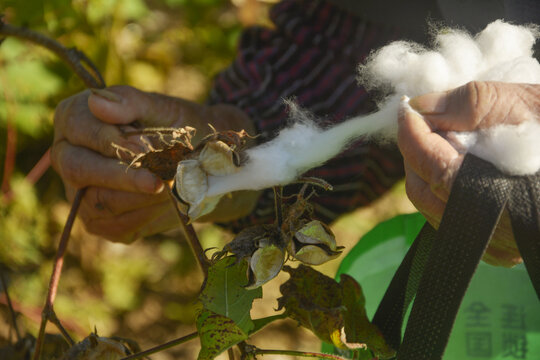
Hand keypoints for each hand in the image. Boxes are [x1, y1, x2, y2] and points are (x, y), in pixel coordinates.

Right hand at [51, 85, 257, 242]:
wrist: (199, 160)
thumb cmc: (174, 126)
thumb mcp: (160, 108)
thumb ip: (130, 103)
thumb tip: (97, 102)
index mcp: (75, 119)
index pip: (78, 128)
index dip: (109, 139)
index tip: (144, 148)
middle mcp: (68, 156)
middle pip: (78, 168)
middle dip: (122, 176)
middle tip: (158, 182)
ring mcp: (79, 191)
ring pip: (98, 201)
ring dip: (141, 197)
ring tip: (173, 187)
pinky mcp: (99, 221)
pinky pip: (115, 225)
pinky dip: (146, 215)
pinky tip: (167, 203)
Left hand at [397, 81, 539, 266]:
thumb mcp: (535, 108)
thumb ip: (476, 105)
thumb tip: (423, 106)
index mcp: (497, 194)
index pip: (428, 163)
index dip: (410, 132)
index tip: (407, 107)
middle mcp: (492, 231)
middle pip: (422, 190)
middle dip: (415, 151)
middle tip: (424, 119)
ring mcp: (495, 246)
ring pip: (432, 208)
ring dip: (427, 170)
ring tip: (443, 139)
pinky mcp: (500, 249)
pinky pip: (451, 220)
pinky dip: (444, 190)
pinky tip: (460, 166)